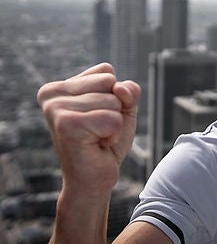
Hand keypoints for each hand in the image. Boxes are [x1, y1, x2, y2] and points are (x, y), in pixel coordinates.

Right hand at [37, 63, 140, 196]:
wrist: (94, 180)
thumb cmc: (106, 142)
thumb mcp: (123, 108)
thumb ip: (128, 90)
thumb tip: (120, 88)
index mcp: (60, 86)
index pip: (106, 71)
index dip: (114, 95)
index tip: (98, 116)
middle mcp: (51, 93)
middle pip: (110, 83)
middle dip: (115, 109)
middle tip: (98, 130)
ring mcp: (56, 108)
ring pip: (113, 101)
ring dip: (114, 124)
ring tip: (96, 138)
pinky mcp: (66, 125)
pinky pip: (113, 119)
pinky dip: (113, 135)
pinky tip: (96, 145)